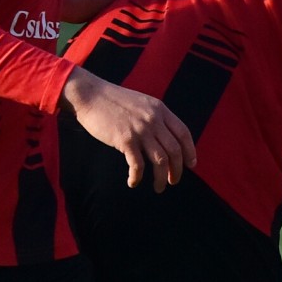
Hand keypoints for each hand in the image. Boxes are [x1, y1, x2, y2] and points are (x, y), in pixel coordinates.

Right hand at [61, 66, 192, 188]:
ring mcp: (140, 130)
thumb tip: (164, 138)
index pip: (183, 133)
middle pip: (175, 150)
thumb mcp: (142, 103)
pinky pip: (138, 165)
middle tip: (173, 180)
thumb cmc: (113, 101)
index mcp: (160, 110)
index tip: (191, 165)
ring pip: (160, 161)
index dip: (190, 151)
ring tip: (159, 187)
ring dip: (161, 178)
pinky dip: (137, 177)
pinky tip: (133, 182)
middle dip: (177, 169)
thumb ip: (155, 117)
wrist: (90, 94)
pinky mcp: (125, 140)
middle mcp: (153, 120)